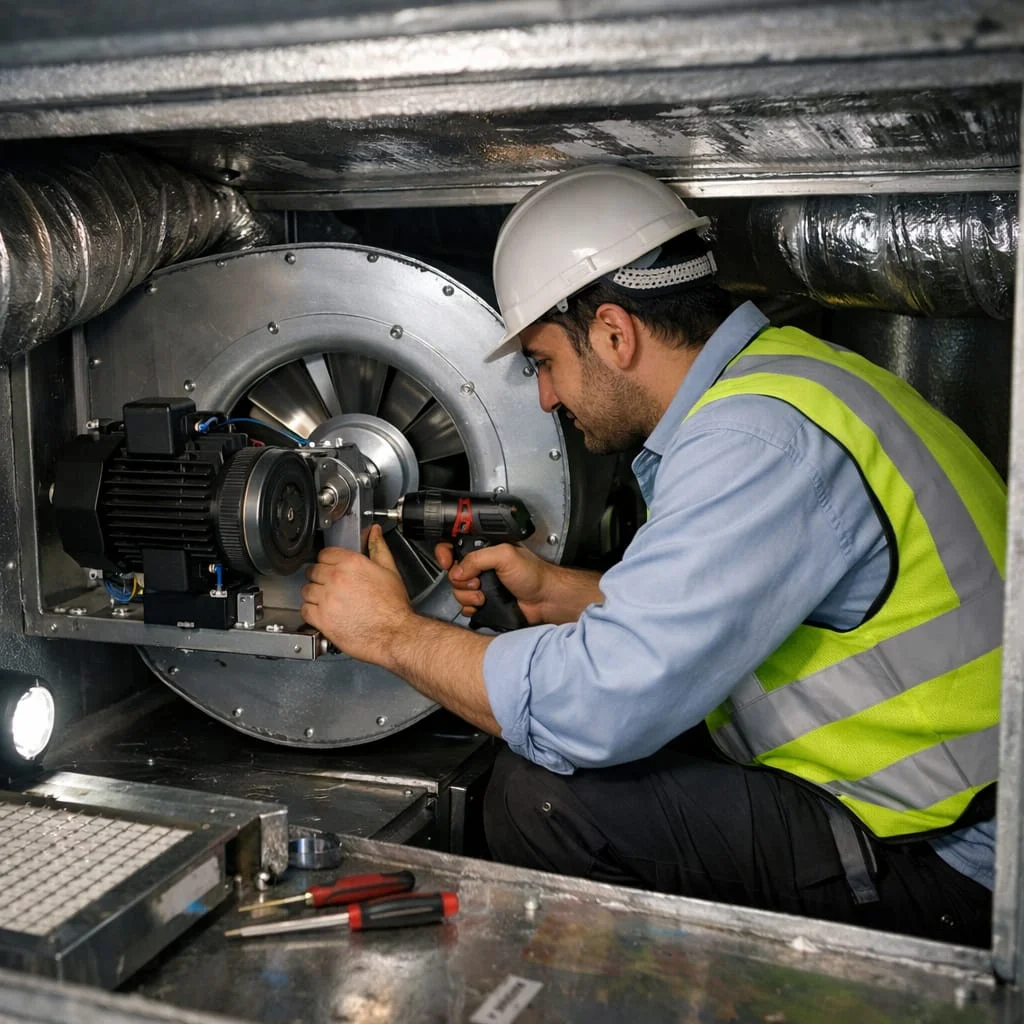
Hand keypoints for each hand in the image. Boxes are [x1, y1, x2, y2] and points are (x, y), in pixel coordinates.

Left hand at [301, 525, 414, 665]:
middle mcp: (336, 578)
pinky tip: (322, 612)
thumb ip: (378, 548)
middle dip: (320, 577)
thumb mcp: (390, 571)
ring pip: (307, 590)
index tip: (331, 567)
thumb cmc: (394, 607)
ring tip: (327, 599)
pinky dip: (311, 611)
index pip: (325, 553)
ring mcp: (327, 599)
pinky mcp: (322, 619)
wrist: (395, 634)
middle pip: (313, 570)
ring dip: (314, 594)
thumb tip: (374, 533)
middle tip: (330, 585)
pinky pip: (305, 610)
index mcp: (352, 563)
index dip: (328, 560)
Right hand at [433, 541, 551, 624]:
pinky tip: (483, 604)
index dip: (445, 553)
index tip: (447, 562)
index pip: (454, 546)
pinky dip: (471, 607)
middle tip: (477, 582)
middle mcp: (480, 566)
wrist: (544, 600)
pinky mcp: (483, 602)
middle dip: (461, 580)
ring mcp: (481, 585)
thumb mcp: (505, 555)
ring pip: (457, 590)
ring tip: (484, 595)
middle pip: (453, 572)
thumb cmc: (533, 574)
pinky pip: (465, 605)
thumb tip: (459, 570)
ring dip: (468, 595)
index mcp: (484, 550)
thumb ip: (478, 558)